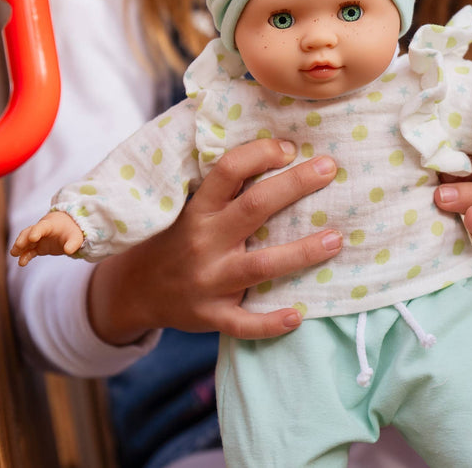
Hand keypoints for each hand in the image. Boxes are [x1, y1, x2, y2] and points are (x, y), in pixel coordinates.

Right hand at [10, 211, 83, 264]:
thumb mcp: (76, 237)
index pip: (41, 227)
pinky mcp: (38, 247)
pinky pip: (30, 251)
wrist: (69, 228)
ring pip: (25, 241)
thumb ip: (72, 244)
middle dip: (23, 239)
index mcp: (50, 224)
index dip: (37, 231)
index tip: (33, 238)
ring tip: (14, 254)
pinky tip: (22, 262)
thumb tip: (68, 251)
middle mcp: (41, 230)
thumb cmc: (72, 231)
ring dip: (19, 247)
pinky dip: (25, 255)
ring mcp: (38, 239)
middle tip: (18, 246)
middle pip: (28, 232)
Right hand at [86, 138, 341, 344]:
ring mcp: (208, 281)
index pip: (228, 170)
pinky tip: (298, 316)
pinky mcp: (211, 315)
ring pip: (260, 265)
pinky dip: (269, 323)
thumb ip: (227, 188)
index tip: (290, 147)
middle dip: (294, 185)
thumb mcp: (190, 208)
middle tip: (330, 168)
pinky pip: (243, 323)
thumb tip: (284, 151)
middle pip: (254, 208)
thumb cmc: (178, 239)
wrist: (135, 290)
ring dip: (301, 252)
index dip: (260, 154)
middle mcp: (204, 241)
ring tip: (336, 239)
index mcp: (198, 210)